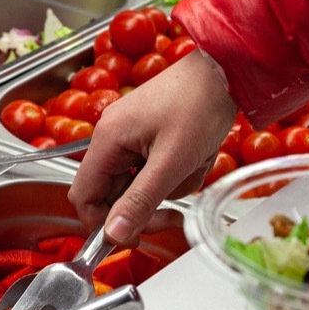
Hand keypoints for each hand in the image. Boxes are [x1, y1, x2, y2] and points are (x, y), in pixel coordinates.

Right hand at [68, 49, 236, 244]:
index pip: (83, 195)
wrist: (225, 72)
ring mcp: (130, 135)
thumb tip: (114, 234)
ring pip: (136, 184)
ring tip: (191, 168)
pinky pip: (152, 169)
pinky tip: (194, 158)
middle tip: (171, 216)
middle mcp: (112, 137)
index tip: (132, 237)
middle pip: (111, 193)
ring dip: (166, 187)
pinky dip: (174, 173)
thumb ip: (140, 201)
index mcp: (107, 140)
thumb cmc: (198, 106)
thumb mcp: (171, 162)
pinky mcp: (148, 135)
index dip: (102, 223)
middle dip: (144, 206)